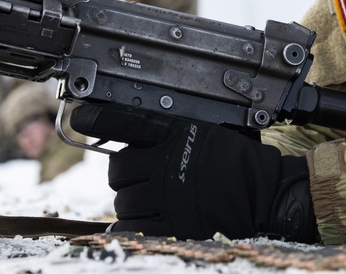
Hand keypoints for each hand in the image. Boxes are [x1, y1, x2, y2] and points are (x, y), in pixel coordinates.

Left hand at [70, 104, 318, 241]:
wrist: (263, 193)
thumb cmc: (236, 161)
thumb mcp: (204, 131)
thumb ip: (169, 133)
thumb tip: (135, 137)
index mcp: (174, 134)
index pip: (126, 123)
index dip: (100, 120)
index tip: (82, 118)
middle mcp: (165, 163)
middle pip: (118, 170)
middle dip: (127, 174)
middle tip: (146, 176)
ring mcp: (166, 196)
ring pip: (122, 200)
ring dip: (131, 201)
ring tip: (153, 199)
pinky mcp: (170, 224)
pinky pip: (130, 228)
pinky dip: (129, 227)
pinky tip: (138, 223)